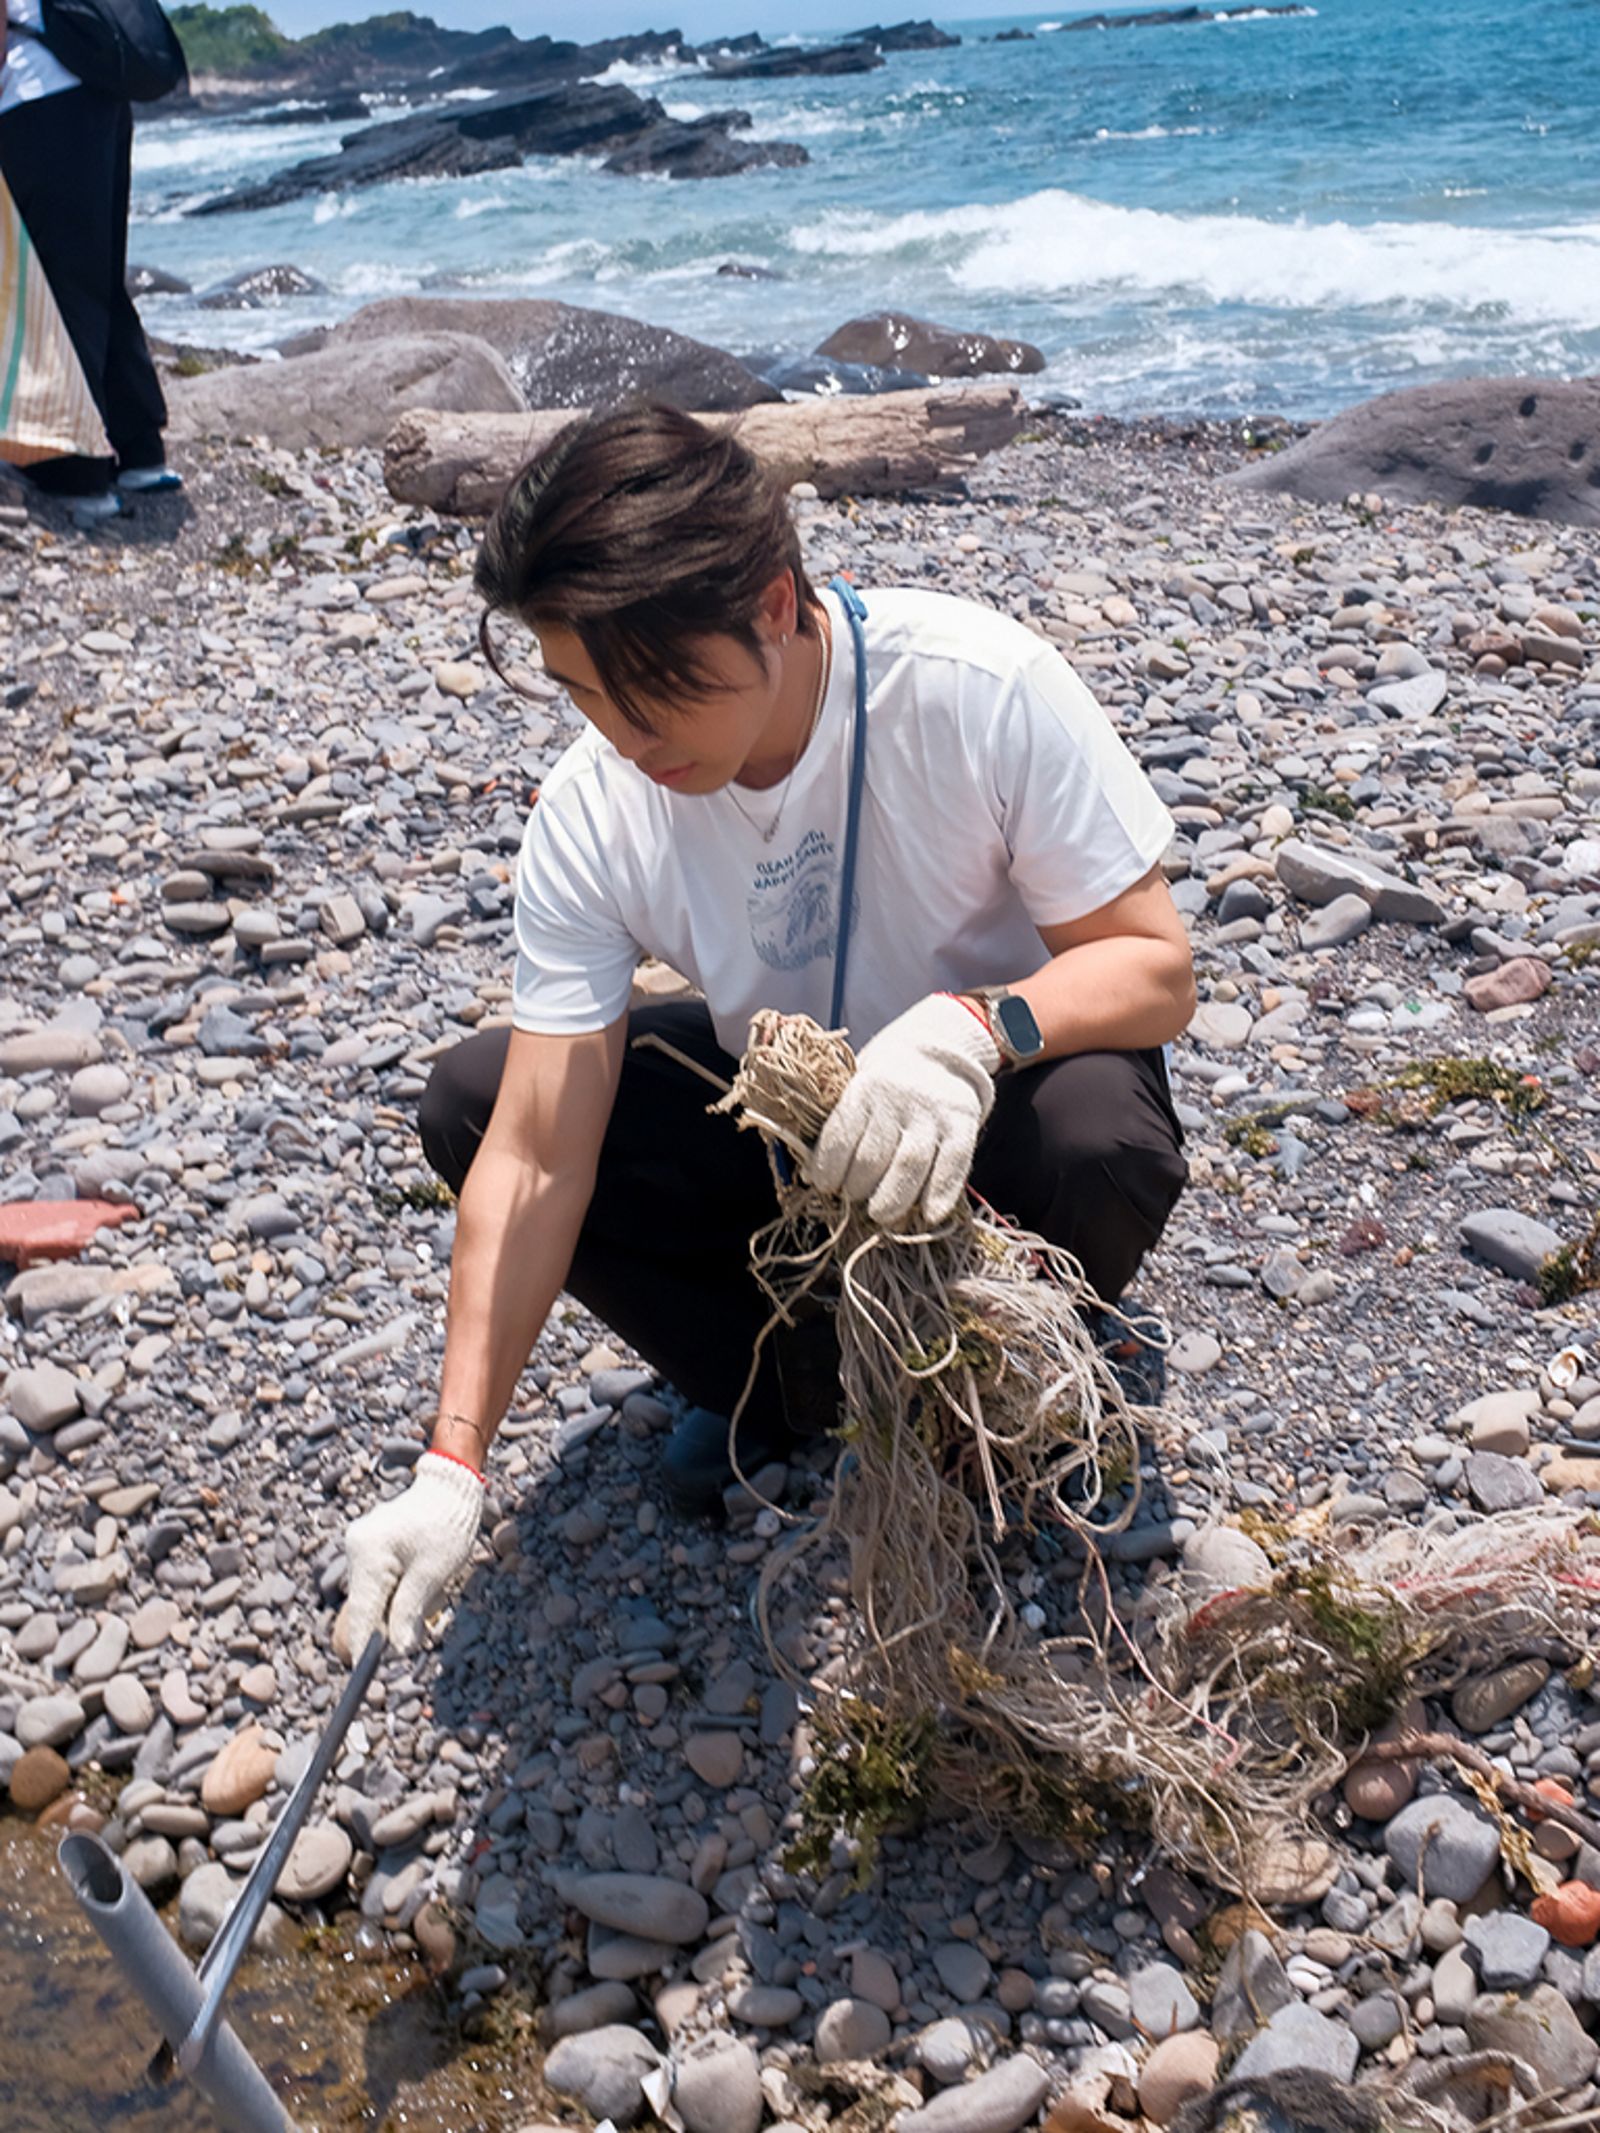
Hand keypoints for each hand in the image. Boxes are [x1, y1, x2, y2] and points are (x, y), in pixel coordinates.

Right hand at [344, 1451, 484, 1656]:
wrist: (451, 1486)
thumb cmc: (446, 1525)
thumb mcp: (433, 1574)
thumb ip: (410, 1612)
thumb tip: (397, 1649)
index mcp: (369, 1554)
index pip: (361, 1612)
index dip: (363, 1645)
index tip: (365, 1671)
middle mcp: (357, 1549)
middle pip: (366, 1605)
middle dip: (393, 1619)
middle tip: (421, 1621)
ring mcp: (362, 1546)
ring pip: (376, 1594)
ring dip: (402, 1601)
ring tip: (431, 1582)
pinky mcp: (371, 1546)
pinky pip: (382, 1580)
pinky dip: (402, 1587)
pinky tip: (423, 1573)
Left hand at [811, 993, 1000, 1226]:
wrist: (940, 1051)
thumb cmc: (885, 1084)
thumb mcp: (855, 1089)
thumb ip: (838, 1127)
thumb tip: (809, 1177)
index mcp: (864, 1088)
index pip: (840, 1136)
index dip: (828, 1170)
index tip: (825, 1185)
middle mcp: (898, 1098)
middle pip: (873, 1157)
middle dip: (857, 1189)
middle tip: (855, 1198)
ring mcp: (932, 1113)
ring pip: (910, 1164)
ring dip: (892, 1199)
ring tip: (881, 1214)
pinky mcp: (962, 1124)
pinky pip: (953, 1165)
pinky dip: (941, 1195)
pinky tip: (929, 1215)